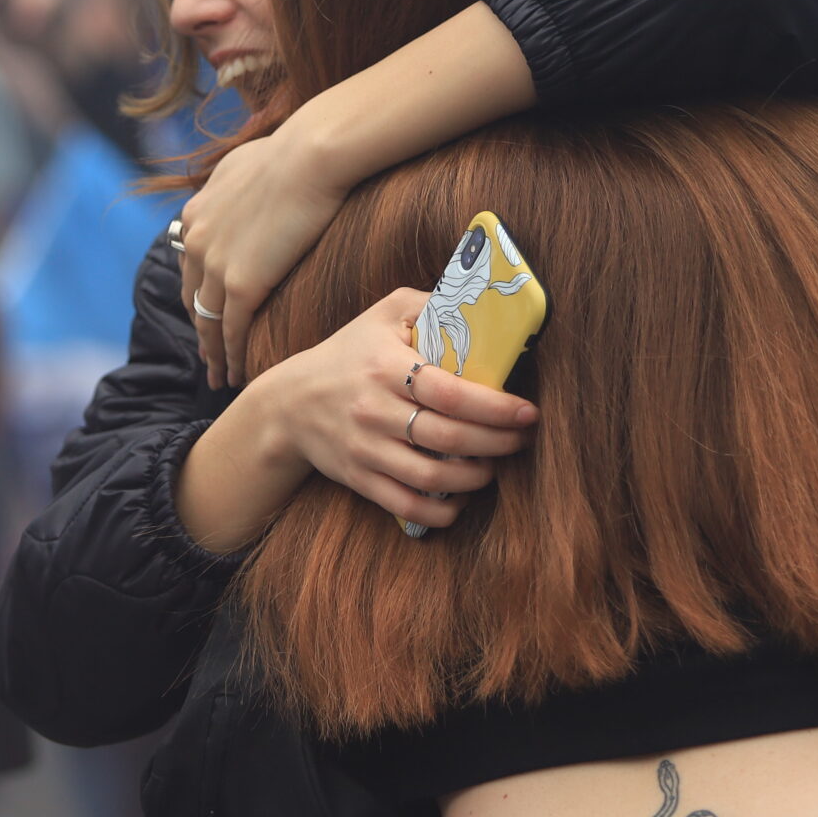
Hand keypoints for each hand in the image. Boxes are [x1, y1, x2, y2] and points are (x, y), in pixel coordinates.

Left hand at [180, 124, 350, 388]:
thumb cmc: (293, 152)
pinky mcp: (242, 285)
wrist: (311, 156)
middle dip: (199, 332)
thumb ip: (232, 185)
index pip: (191, 268)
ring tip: (220, 378)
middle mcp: (196, 243)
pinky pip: (232, 332)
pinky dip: (233, 356)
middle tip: (207, 359)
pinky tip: (239, 375)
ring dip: (213, 354)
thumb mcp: (245, 163)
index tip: (205, 315)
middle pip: (193, 301)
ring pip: (208, 323)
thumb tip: (239, 187)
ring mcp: (216, 266)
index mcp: (196, 215)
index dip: (198, 295)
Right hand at [259, 290, 539, 533]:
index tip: (526, 412)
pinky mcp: (359, 479)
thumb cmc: (350, 353)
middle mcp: (374, 410)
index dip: (494, 406)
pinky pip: (405, 505)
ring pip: (430, 477)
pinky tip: (461, 500)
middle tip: (522, 439)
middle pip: (447, 437)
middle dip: (497, 443)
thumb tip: (485, 311)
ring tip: (494, 466)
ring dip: (475, 478)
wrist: (290, 403)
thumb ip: (431, 305)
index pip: (449, 391)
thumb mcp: (385, 313)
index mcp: (385, 366)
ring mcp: (366, 449)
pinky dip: (440, 511)